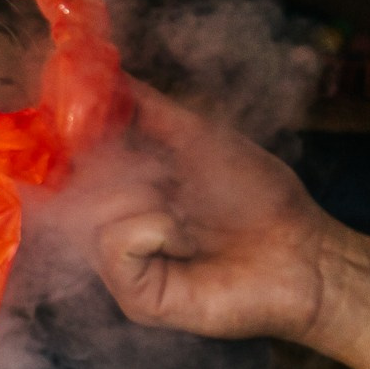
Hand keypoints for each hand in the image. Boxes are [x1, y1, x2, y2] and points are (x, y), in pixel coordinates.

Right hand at [86, 82, 342, 344]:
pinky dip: (151, 229)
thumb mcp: (196, 137)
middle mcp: (115, 230)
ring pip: (93, 214)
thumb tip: (104, 71)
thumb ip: (146, 108)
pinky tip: (183, 239)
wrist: (303, 251)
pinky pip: (114, 245)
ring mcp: (122, 267)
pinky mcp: (135, 297)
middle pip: (76, 187)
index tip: (71, 114)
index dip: (67, 143)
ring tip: (184, 215)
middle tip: (165, 176)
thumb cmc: (258, 199)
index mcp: (125, 195)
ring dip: (144, 199)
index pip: (69, 167)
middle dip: (121, 168)